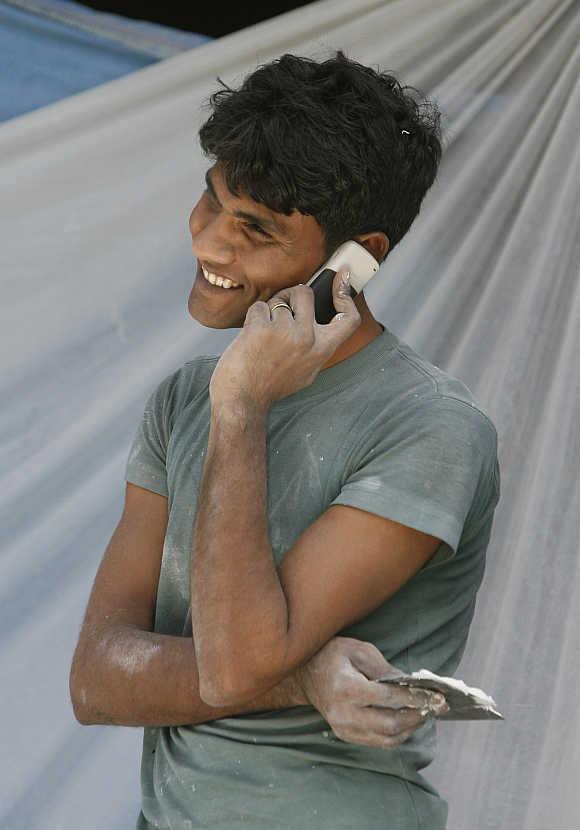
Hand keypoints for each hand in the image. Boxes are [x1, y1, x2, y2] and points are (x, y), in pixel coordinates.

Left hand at [209, 271, 360, 408]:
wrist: (242, 400)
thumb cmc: (270, 386)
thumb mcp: (306, 371)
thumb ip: (315, 345)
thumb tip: (318, 317)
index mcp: (322, 351)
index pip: (348, 318)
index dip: (346, 294)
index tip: (341, 278)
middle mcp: (307, 339)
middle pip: (306, 295)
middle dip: (291, 294)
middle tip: (281, 307)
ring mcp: (285, 333)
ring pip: (279, 300)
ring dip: (269, 311)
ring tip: (262, 334)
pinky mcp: (261, 328)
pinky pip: (259, 307)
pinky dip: (252, 318)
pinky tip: (250, 337)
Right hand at [295, 637, 448, 749]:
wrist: (306, 675)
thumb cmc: (332, 656)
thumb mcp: (358, 650)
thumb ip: (383, 667)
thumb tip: (409, 682)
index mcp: (345, 687)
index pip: (388, 697)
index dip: (415, 697)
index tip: (437, 695)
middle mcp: (343, 713)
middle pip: (390, 723)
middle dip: (418, 716)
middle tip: (437, 707)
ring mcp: (343, 728)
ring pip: (387, 738)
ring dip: (411, 727)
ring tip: (426, 713)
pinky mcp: (346, 736)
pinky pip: (378, 742)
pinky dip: (398, 734)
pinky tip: (409, 720)